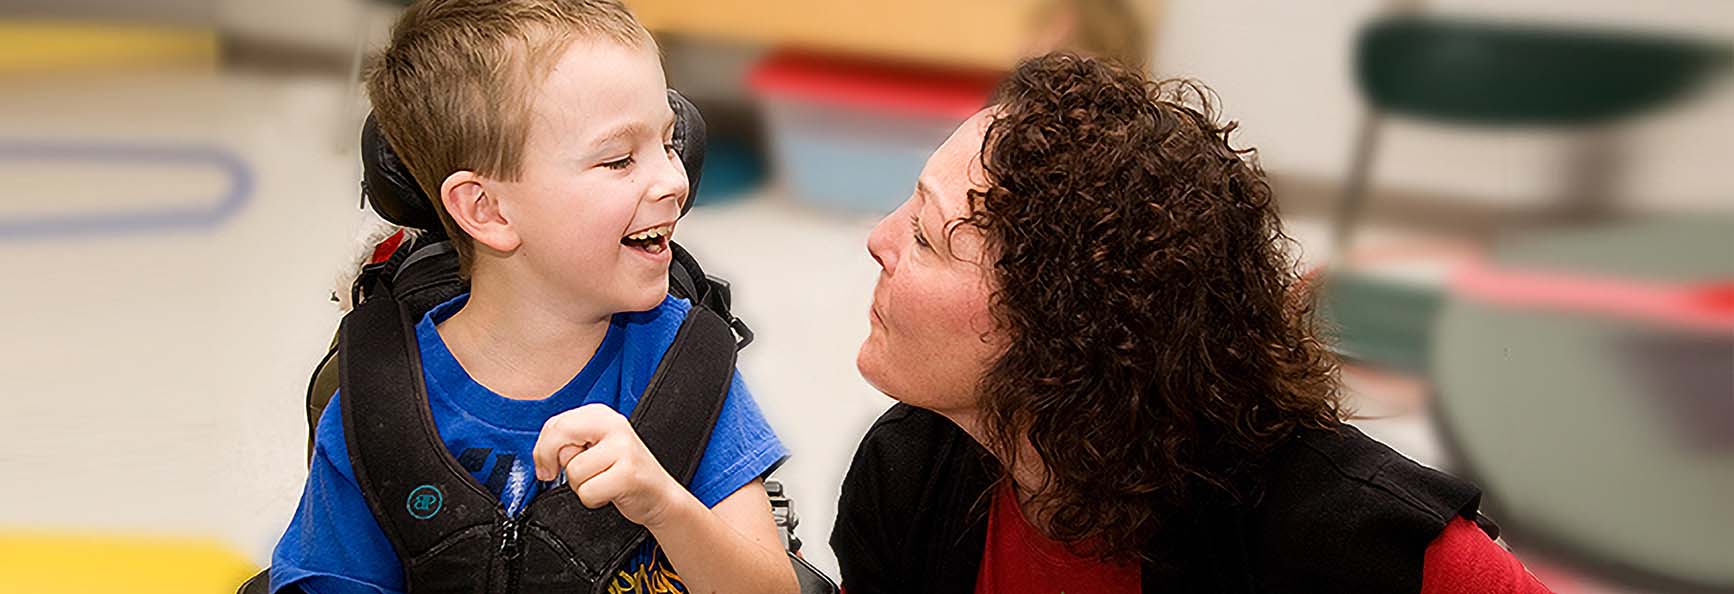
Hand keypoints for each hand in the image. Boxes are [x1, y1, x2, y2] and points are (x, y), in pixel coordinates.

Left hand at [531, 403, 692, 528]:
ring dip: (580, 486)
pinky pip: (587, 492)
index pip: (556, 423)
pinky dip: (592, 500)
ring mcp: (623, 448)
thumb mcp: (594, 448)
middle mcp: (614, 425)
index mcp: (602, 415)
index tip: (545, 465)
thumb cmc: (623, 473)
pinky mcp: (627, 473)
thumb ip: (569, 442)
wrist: (659, 495)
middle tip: (556, 474)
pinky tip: (608, 493)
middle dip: (550, 460)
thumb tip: (549, 455)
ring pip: (573, 471)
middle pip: (560, 435)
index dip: (542, 448)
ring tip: (600, 482)